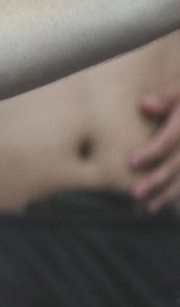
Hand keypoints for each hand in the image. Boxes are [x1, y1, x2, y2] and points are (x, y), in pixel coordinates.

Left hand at [129, 85, 179, 211]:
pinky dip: (174, 194)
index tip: (131, 163)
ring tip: (147, 208)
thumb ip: (165, 98)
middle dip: (157, 180)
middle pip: (178, 164)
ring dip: (167, 194)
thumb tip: (145, 103)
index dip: (152, 152)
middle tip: (134, 193)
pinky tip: (158, 205)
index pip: (169, 140)